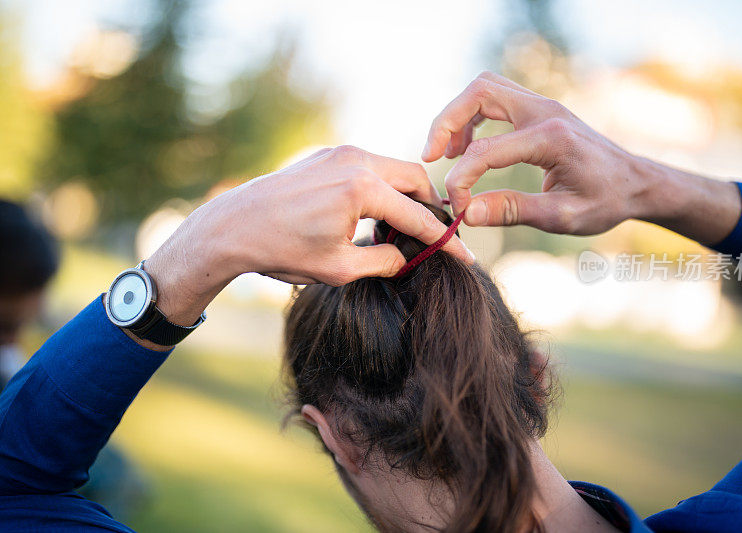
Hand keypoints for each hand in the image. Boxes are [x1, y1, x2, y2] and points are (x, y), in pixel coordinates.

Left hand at [143, 146, 473, 330]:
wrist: (232, 227)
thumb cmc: (281, 250)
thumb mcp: (339, 269)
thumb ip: (383, 262)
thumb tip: (407, 258)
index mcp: (362, 189)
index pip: (419, 216)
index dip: (445, 241)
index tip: (465, 257)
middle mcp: (356, 160)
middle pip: (415, 178)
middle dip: (430, 207)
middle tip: (434, 237)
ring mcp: (340, 152)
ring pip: (393, 168)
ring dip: (406, 194)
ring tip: (404, 228)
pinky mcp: (327, 154)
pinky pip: (370, 165)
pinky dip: (383, 186)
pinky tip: (375, 213)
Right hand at [423, 72, 739, 243]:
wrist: (636, 182)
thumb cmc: (606, 201)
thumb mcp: (562, 216)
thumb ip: (512, 211)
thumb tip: (466, 214)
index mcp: (551, 138)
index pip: (487, 150)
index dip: (461, 179)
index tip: (457, 207)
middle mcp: (544, 111)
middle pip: (479, 92)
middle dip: (446, 122)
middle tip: (430, 157)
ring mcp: (542, 106)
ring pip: (484, 89)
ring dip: (458, 116)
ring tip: (447, 154)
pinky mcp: (539, 110)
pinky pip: (495, 98)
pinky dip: (473, 117)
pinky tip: (468, 148)